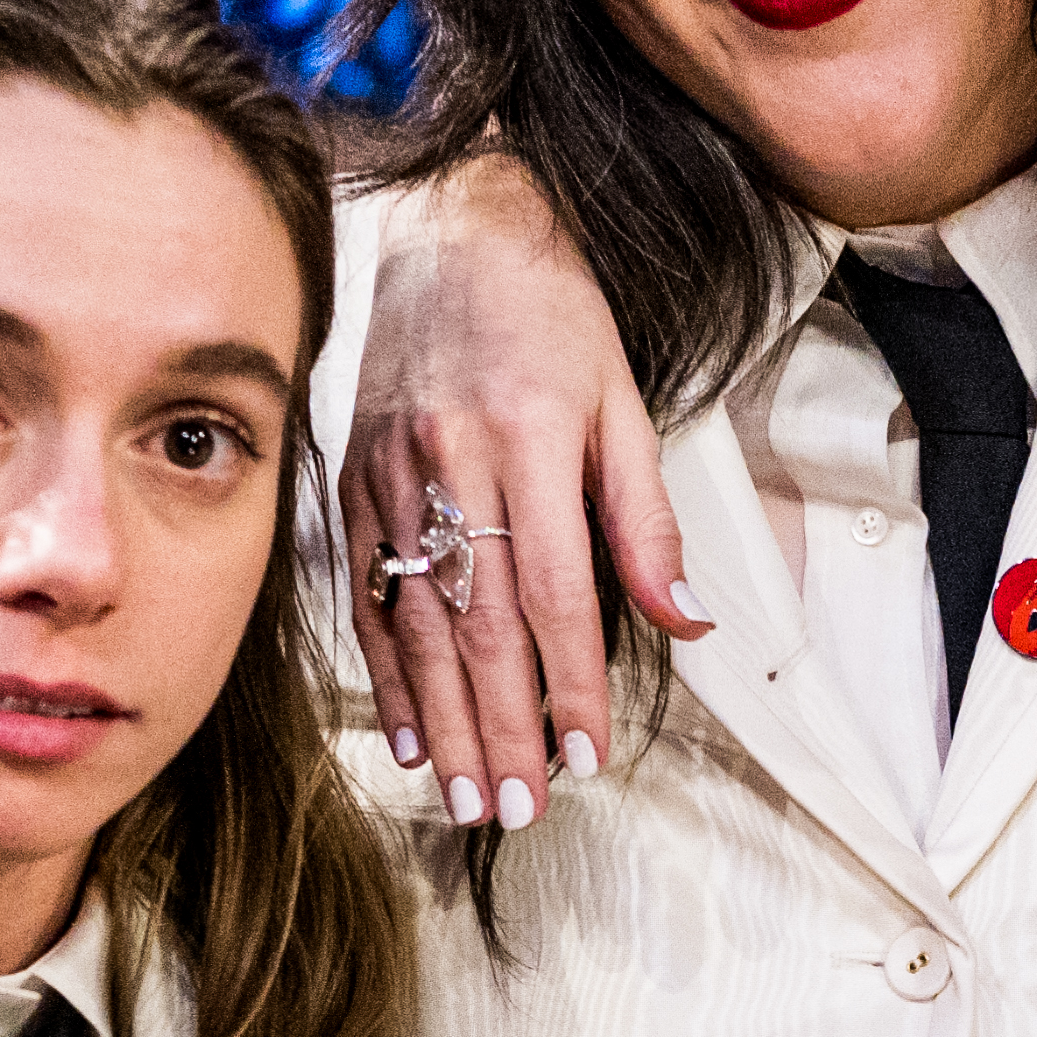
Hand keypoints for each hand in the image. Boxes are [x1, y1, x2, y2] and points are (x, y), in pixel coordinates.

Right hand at [339, 154, 696, 826]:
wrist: (449, 227)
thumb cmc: (550, 314)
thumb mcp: (623, 402)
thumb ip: (647, 520)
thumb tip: (685, 623)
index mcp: (532, 439)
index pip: (555, 593)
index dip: (571, 686)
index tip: (588, 757)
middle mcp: (452, 462)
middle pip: (480, 625)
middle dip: (504, 729)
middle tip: (522, 809)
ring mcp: (389, 473)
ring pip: (419, 623)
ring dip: (448, 722)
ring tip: (472, 796)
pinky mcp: (350, 478)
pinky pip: (367, 594)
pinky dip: (387, 672)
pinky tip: (410, 733)